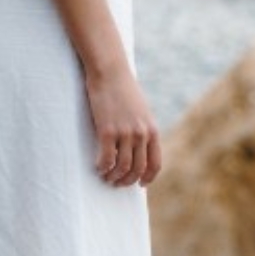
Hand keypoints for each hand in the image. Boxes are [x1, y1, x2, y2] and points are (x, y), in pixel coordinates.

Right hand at [84, 66, 162, 187]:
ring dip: (114, 177)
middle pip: (138, 168)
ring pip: (122, 167)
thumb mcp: (141, 110)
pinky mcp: (107, 130)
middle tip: (117, 183)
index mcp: (152, 129)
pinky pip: (106, 159)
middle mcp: (141, 134)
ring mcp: (125, 133)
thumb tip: (138, 148)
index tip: (140, 184)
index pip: (155, 163)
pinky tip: (98, 167)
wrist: (110, 71)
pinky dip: (103, 168)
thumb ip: (142, 129)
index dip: (148, 178)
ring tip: (106, 177)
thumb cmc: (123, 89)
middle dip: (127, 180)